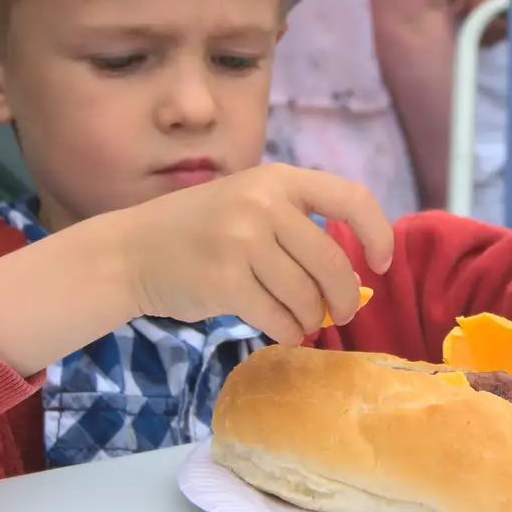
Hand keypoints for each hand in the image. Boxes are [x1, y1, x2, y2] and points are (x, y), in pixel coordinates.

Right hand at [122, 164, 394, 344]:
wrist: (130, 251)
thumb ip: (298, 228)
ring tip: (301, 323)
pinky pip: (277, 318)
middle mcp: (263, 203)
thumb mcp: (250, 204)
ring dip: (310, 319)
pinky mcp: (224, 280)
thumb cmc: (200, 231)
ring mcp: (242, 241)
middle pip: (332, 262)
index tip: (380, 263)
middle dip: (342, 298)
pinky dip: (287, 332)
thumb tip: (354, 280)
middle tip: (338, 314)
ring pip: (305, 296)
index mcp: (278, 179)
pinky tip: (282, 332)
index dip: (378, 233)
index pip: (351, 198)